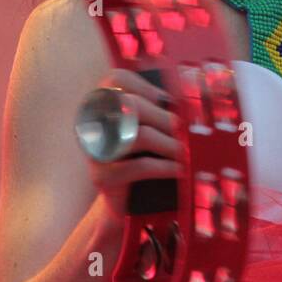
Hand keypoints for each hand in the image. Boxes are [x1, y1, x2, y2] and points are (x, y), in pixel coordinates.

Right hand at [82, 69, 186, 225]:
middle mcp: (93, 123)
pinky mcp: (102, 176)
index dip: (145, 85)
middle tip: (183, 130)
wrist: (123, 202)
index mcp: (102, 105)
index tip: (168, 99)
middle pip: (132, 106)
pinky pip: (140, 166)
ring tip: (184, 151)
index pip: (117, 79)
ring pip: (139, 136)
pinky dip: (165, 166)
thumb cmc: (140, 159)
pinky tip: (179, 169)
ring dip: (169, 143)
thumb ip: (157, 111)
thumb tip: (188, 99)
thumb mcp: (147, 129)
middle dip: (165, 118)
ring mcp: (95, 150)